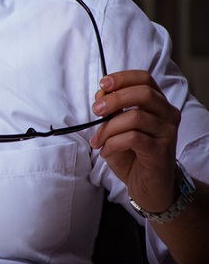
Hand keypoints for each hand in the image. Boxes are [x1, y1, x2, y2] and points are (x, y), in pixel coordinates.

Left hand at [90, 70, 180, 212]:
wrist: (148, 185)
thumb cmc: (132, 154)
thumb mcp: (117, 128)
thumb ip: (111, 110)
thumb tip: (100, 94)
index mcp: (157, 104)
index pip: (144, 79)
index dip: (122, 78)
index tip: (102, 84)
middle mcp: (167, 115)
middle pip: (143, 93)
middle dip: (114, 99)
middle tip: (96, 110)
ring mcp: (167, 133)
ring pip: (135, 117)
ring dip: (108, 128)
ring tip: (98, 140)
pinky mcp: (161, 151)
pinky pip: (133, 138)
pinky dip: (113, 143)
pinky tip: (105, 151)